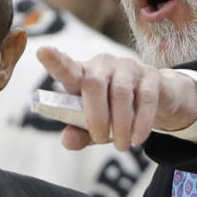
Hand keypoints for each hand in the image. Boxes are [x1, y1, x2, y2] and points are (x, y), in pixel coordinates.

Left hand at [37, 47, 196, 151]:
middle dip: (96, 118)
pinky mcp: (150, 75)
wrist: (154, 101)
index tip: (42, 51)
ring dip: (120, 124)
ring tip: (122, 145)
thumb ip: (78, 133)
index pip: (66, 66)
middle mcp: (102, 65)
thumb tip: (68, 141)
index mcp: (82, 74)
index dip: (55, 61)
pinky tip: (137, 138)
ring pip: (120, 93)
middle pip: (93, 84)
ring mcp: (127, 67)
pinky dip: (140, 122)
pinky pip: (145, 98)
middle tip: (101, 140)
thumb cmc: (114, 112)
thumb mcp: (93, 126)